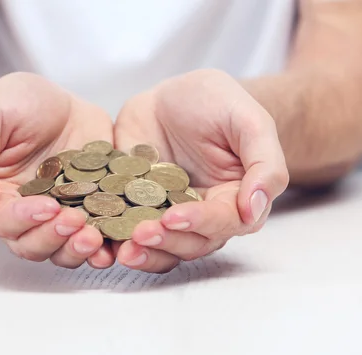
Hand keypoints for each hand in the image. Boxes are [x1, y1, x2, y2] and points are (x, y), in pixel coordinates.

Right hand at [0, 72, 114, 268]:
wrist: (56, 100)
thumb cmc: (13, 104)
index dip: (19, 219)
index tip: (46, 206)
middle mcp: (24, 214)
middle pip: (29, 244)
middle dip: (52, 237)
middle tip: (75, 221)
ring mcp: (59, 217)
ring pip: (61, 249)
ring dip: (77, 249)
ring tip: (95, 237)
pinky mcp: (90, 211)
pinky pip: (96, 237)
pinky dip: (106, 246)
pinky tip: (117, 241)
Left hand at [113, 69, 288, 272]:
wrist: (173, 95)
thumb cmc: (218, 103)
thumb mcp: (249, 121)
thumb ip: (264, 164)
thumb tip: (255, 210)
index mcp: (232, 199)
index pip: (222, 223)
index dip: (200, 223)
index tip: (174, 216)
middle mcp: (199, 215)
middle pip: (189, 244)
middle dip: (165, 242)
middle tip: (140, 234)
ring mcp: (164, 214)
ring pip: (158, 247)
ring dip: (141, 252)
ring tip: (118, 250)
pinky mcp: (133, 207)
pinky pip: (125, 230)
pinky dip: (112, 239)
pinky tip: (97, 239)